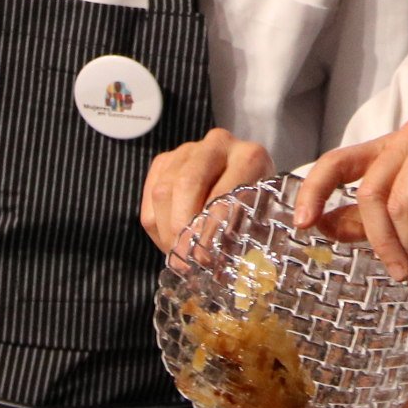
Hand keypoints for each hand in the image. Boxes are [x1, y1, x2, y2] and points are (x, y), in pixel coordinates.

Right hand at [139, 129, 272, 253]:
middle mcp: (218, 144)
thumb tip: (216, 263)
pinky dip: (157, 224)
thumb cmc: (254, 209)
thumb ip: (242, 234)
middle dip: (183, 226)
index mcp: (250, 156)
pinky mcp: (165, 160)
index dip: (211, 228)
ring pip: (163, 191)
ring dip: (167, 230)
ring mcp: (188, 150)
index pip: (224, 192)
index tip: (205, 259)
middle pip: (187, 183)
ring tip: (179, 256)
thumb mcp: (258, 220)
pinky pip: (149, 195)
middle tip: (185, 257)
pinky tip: (171, 241)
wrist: (244, 183)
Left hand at [293, 120, 407, 284]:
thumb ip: (366, 220)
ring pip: (396, 211)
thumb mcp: (407, 221)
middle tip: (399, 276)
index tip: (301, 224)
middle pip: (368, 195)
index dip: (314, 191)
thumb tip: (320, 225)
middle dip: (379, 244)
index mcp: (391, 146)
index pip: (338, 162)